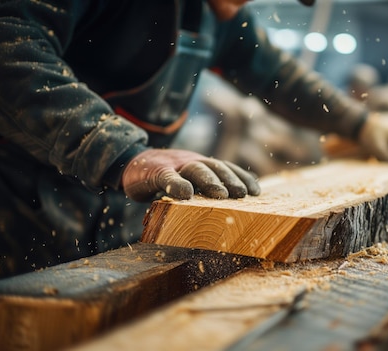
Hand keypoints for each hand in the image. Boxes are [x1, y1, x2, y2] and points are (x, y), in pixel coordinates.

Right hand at [121, 149, 260, 200]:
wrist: (131, 163)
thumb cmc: (165, 178)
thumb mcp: (186, 181)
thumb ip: (204, 191)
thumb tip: (229, 210)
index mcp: (202, 165)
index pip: (226, 168)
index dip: (241, 177)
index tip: (256, 191)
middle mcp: (192, 162)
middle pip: (214, 167)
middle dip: (230, 180)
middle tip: (241, 194)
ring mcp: (174, 164)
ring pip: (195, 169)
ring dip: (210, 181)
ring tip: (221, 194)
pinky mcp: (155, 171)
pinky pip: (167, 176)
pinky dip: (177, 184)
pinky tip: (185, 194)